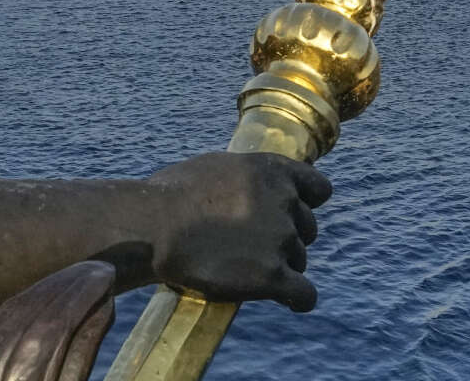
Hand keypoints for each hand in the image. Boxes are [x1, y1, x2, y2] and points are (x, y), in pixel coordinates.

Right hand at [145, 152, 331, 311]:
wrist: (150, 227)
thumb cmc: (168, 196)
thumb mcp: (213, 169)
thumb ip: (245, 178)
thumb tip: (253, 188)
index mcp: (269, 170)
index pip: (318, 188)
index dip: (306, 203)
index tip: (291, 214)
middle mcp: (282, 201)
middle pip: (307, 228)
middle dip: (286, 238)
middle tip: (253, 247)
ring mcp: (280, 239)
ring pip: (300, 260)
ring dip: (281, 266)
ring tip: (246, 269)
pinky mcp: (272, 275)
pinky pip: (305, 294)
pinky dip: (297, 299)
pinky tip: (287, 300)